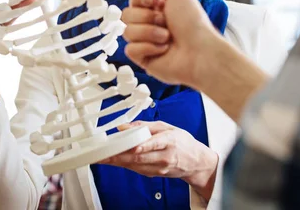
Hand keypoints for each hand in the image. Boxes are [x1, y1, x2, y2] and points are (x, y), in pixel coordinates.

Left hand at [100, 121, 217, 198]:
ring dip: (118, 162)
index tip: (127, 146)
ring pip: (135, 165)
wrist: (196, 162)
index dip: (140, 146)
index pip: (153, 143)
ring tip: (103, 158)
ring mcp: (160, 168)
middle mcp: (165, 156)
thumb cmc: (182, 142)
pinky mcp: (156, 175)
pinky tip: (115, 161)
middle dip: (119, 155)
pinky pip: (137, 170)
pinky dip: (125, 165)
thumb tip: (124, 126)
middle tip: (103, 153)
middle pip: (139, 157)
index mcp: (169, 141)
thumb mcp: (167, 127)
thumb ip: (144, 126)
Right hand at [122, 0, 221, 87]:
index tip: (154, 1)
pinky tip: (163, 50)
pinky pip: (130, 49)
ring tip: (167, 37)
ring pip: (127, 31)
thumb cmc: (193, 22)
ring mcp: (145, 42)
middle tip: (165, 21)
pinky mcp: (143, 58)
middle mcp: (150, 24)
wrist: (199, 51)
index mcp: (157, 8)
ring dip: (149, 32)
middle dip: (146, 16)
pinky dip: (147, 48)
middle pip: (127, 14)